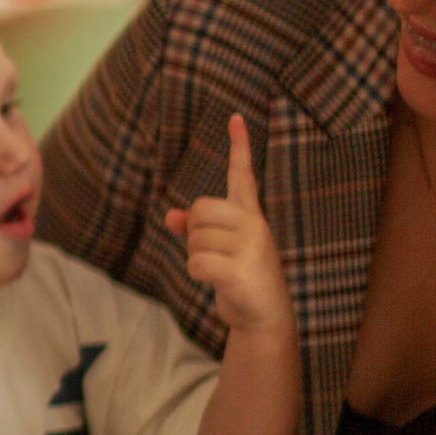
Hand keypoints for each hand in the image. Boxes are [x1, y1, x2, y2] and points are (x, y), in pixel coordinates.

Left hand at [166, 114, 288, 334]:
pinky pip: (196, 262)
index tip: (235, 117)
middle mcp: (254, 225)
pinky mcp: (241, 270)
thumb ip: (196, 230)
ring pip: (194, 239)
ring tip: (222, 270)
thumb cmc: (240, 279)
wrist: (264, 317)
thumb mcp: (219, 251)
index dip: (239, 146)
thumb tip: (171, 216)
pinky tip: (216, 280)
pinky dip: (197, 273)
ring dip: (197, 257)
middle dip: (195, 234)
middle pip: (199, 209)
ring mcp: (250, 246)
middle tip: (215, 254)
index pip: (242, 175)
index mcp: (250, 216)